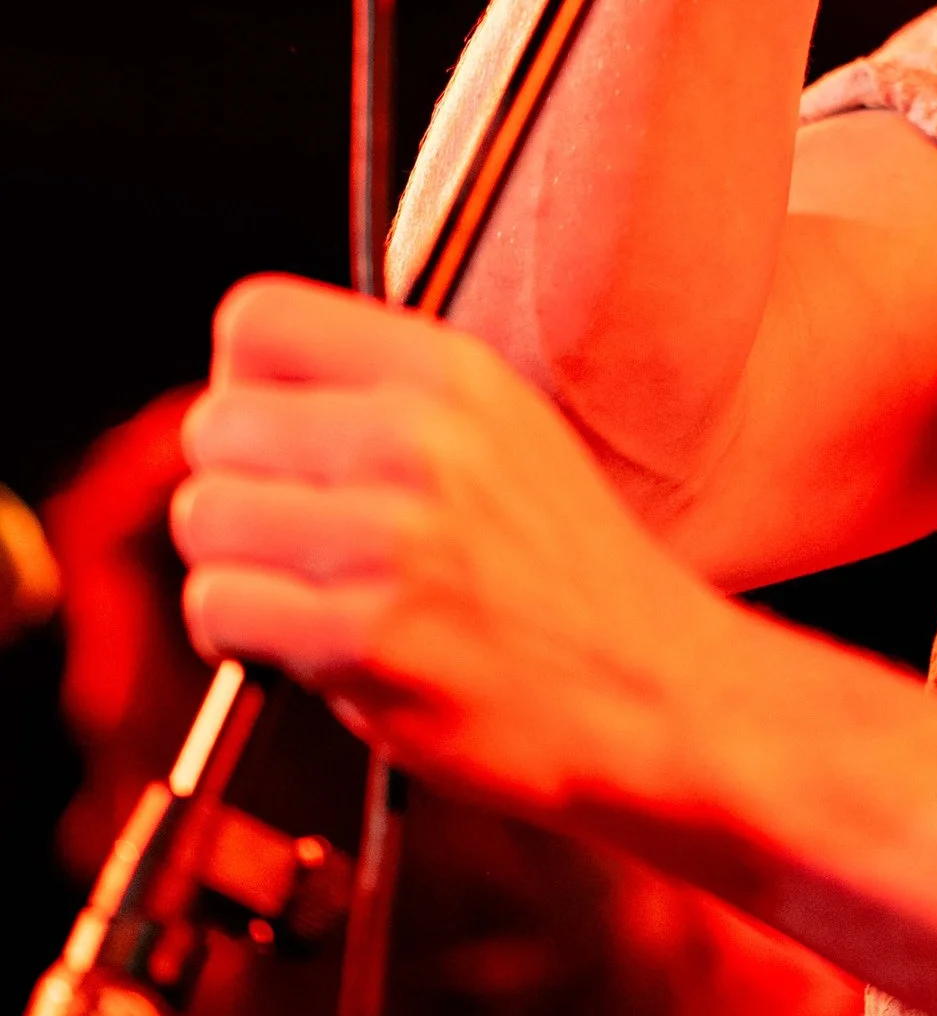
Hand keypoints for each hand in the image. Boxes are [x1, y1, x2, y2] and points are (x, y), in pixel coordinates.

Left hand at [172, 277, 730, 816]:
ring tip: (310, 593)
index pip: (257, 322)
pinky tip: (313, 643)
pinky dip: (244, 637)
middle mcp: (420, 439)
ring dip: (236, 567)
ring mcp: (391, 538)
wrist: (652, 692)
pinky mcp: (365, 637)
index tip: (278, 436)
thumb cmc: (567, 574)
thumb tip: (247, 396)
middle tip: (297, 536)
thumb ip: (389, 398)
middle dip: (237, 488)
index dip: (245, 384)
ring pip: (205, 519)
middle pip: (214, 425)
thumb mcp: (506, 434)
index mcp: (453, 373)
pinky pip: (220, 608)